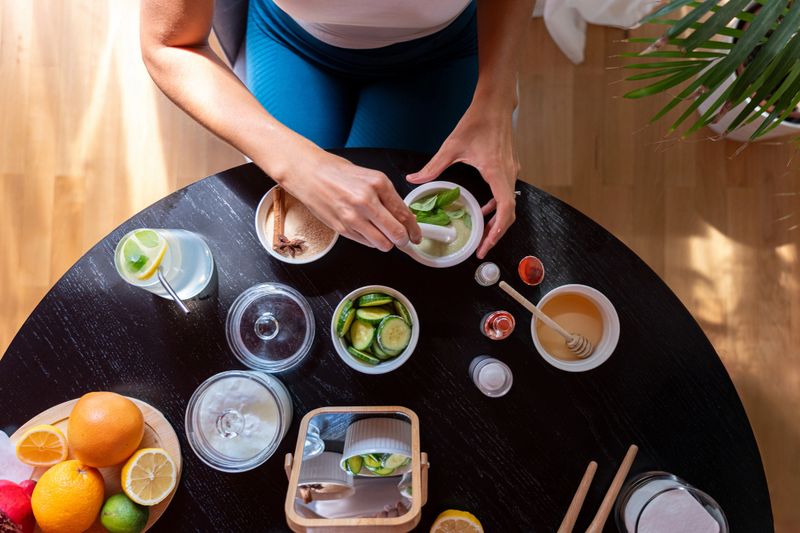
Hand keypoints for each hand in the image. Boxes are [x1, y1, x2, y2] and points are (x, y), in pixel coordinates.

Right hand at [274, 148, 421, 250]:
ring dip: (386, 243)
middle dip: (403, 240)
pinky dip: (371, 241)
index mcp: (378, 184)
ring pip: (382, 243)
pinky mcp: (342, 228)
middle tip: (403, 240)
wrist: (309, 173)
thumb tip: (404, 218)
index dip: (413, 229)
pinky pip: (366, 243)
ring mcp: (353, 216)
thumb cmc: (338, 173)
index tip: (416, 235)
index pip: (404, 214)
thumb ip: (387, 197)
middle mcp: (367, 200)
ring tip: (383, 236)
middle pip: (396, 233)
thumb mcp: (369, 177)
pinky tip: (366, 231)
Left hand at [406, 102, 519, 258]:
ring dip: (497, 220)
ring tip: (482, 233)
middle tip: (481, 247)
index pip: (505, 209)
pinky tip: (484, 209)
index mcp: (497, 172)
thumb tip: (414, 179)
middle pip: (509, 213)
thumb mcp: (452, 145)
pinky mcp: (510, 168)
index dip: (497, 231)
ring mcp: (512, 171)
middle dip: (496, 233)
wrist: (495, 103)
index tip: (486, 244)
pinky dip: (497, 206)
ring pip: (509, 204)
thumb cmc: (478, 121)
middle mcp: (509, 174)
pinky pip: (507, 193)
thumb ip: (433, 166)